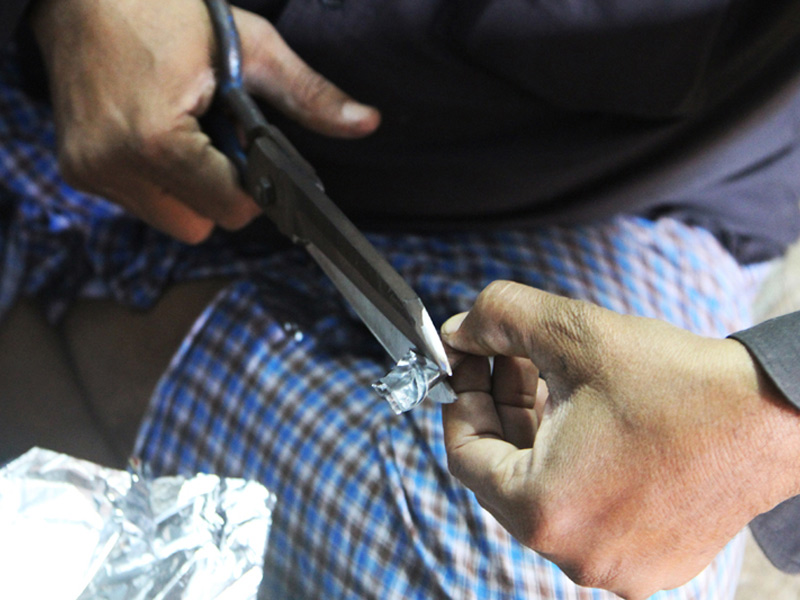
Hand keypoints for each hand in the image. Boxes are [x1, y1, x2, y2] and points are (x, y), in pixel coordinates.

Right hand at [30, 0, 379, 242]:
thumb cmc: (162, 7)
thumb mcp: (251, 46)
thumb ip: (308, 96)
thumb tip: (366, 123)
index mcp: (157, 141)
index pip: (231, 210)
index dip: (253, 187)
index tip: (251, 151)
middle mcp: (114, 166)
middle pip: (200, 225)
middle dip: (219, 192)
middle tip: (214, 136)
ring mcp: (90, 171)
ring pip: (170, 219)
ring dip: (189, 189)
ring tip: (183, 130)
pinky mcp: (76, 170)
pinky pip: (140, 202)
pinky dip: (159, 181)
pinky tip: (156, 134)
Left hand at [441, 280, 799, 598]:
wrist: (773, 416)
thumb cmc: (676, 383)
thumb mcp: (570, 332)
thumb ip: (497, 319)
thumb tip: (459, 329)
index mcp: (544, 510)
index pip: (464, 456)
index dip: (461, 401)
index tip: (469, 366)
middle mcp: (575, 554)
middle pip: (504, 476)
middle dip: (500, 411)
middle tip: (506, 361)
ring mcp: (616, 566)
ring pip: (545, 493)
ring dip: (536, 434)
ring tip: (547, 379)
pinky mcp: (649, 561)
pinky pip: (586, 512)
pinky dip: (574, 466)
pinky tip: (586, 417)